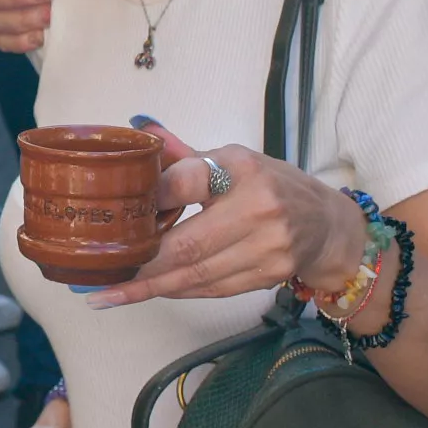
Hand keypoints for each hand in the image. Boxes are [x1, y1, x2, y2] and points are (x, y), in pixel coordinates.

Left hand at [86, 121, 370, 309]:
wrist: (326, 224)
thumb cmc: (270, 185)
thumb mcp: (233, 159)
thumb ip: (185, 156)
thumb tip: (140, 133)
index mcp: (242, 168)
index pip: (187, 180)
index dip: (151, 198)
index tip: (119, 217)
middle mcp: (258, 207)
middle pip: (188, 244)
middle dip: (141, 265)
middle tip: (101, 277)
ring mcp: (268, 246)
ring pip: (197, 274)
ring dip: (151, 287)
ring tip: (112, 294)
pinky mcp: (269, 275)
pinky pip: (213, 289)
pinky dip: (179, 292)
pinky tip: (150, 292)